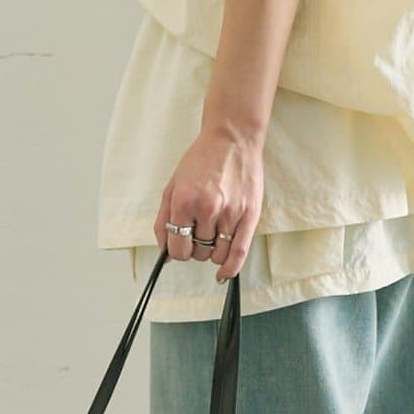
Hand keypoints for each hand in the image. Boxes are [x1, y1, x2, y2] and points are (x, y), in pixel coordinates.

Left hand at [154, 119, 262, 281]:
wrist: (232, 139)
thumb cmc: (201, 160)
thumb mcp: (172, 186)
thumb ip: (164, 220)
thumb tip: (165, 250)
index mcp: (183, 202)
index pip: (177, 248)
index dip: (177, 251)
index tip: (181, 246)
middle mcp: (207, 209)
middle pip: (198, 253)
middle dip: (196, 248)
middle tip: (200, 232)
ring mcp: (230, 214)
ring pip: (217, 255)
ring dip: (213, 252)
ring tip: (214, 236)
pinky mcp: (249, 215)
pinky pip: (239, 253)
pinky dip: (230, 268)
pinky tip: (224, 274)